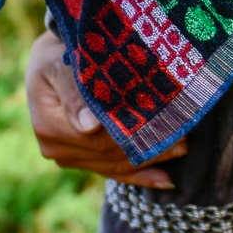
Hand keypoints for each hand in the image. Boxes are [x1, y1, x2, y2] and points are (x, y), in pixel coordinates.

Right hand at [26, 29, 183, 186]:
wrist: (52, 60)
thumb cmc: (59, 54)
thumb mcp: (61, 64)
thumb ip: (74, 92)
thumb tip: (89, 127)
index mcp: (48, 125)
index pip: (100, 137)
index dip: (134, 133)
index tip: (166, 125)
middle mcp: (55, 148)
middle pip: (110, 154)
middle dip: (148, 145)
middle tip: (183, 137)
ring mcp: (68, 158)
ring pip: (116, 165)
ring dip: (150, 159)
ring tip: (181, 148)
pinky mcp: (80, 161)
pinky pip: (112, 171)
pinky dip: (139, 175)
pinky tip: (165, 179)